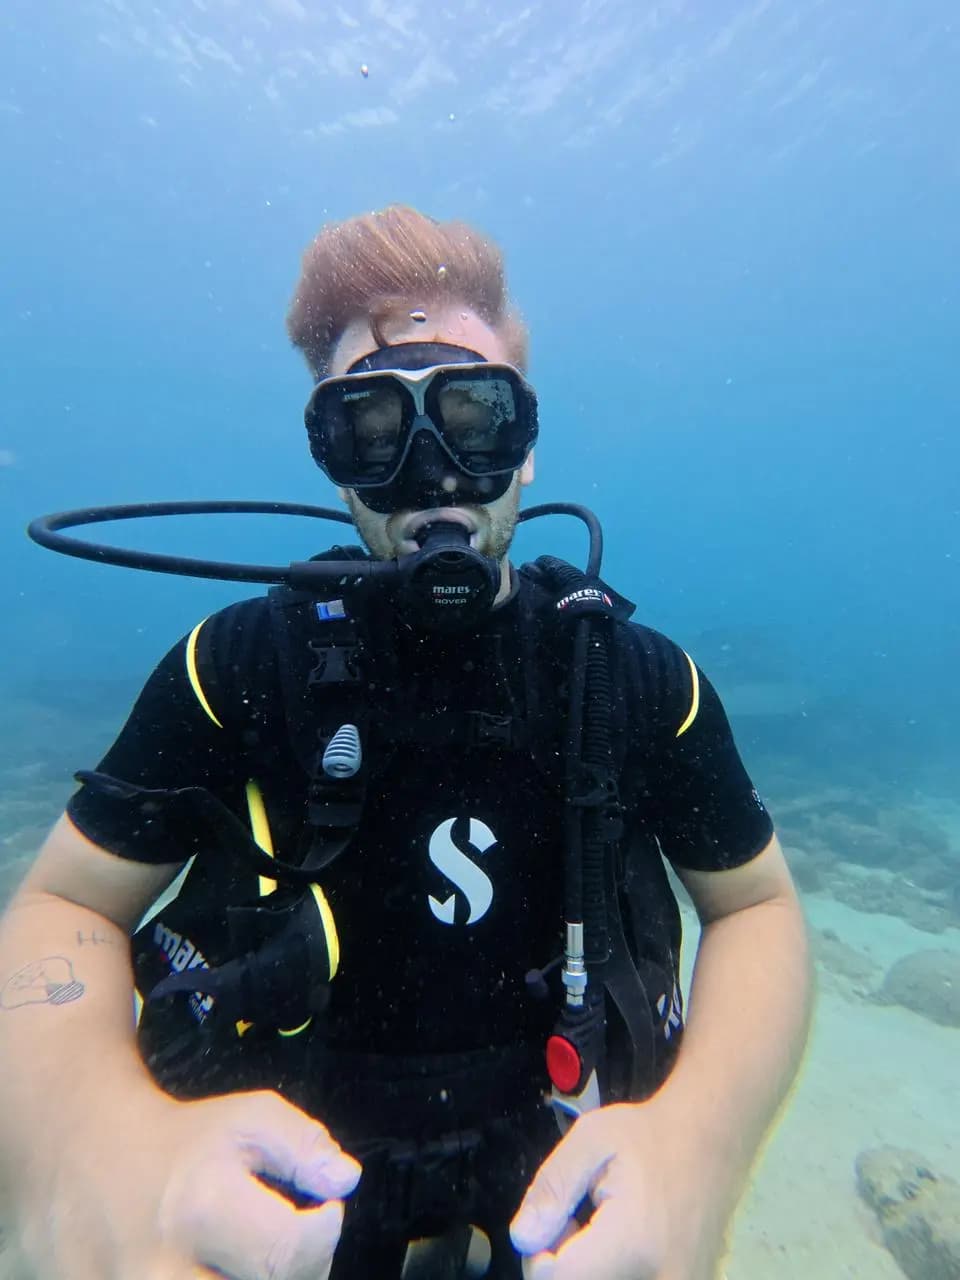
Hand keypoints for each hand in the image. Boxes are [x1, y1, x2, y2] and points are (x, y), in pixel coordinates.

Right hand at [14, 1086, 360, 1279]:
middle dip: (288, 1275)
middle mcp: (157, 1271)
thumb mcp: (249, 1119)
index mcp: (198, 1207)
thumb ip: (305, 1146)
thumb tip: (344, 1180)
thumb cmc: (180, 1144)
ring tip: (242, 1260)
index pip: (289, 1254)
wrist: (85, 1160)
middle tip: (280, 1249)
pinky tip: (212, 1268)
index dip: (323, 1235)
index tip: (323, 1214)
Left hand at [509, 1102, 725, 1279]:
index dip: (539, 1257)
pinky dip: (612, 1270)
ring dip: (589, 1268)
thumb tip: (522, 1238)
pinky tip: (618, 1242)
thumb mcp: (590, 1140)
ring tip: (598, 1228)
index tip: (552, 1221)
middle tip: (575, 1220)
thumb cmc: (648, 1134)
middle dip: (565, 1263)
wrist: (712, 1137)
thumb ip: (552, 1189)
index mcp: (632, 1243)